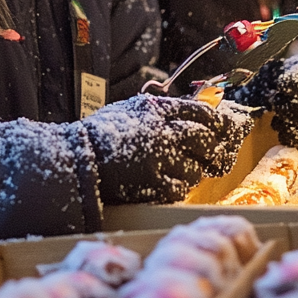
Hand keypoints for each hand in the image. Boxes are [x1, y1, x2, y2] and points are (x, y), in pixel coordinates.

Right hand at [74, 94, 249, 204]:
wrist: (78, 158)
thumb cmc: (102, 134)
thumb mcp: (130, 110)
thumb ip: (158, 112)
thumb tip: (191, 118)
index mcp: (154, 109)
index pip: (198, 112)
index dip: (214, 121)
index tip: (220, 128)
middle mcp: (160, 130)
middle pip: (203, 139)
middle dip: (209, 149)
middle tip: (208, 155)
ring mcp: (157, 158)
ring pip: (195, 168)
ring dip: (192, 171)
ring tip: (179, 171)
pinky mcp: (152, 183)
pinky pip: (179, 188)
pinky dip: (177, 187)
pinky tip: (166, 183)